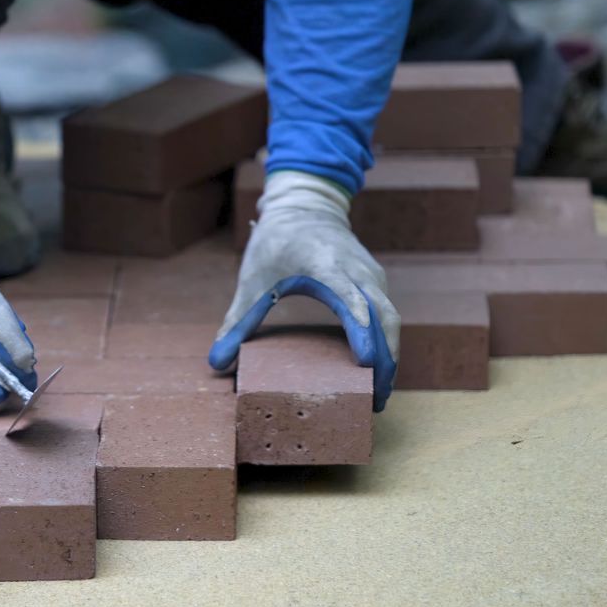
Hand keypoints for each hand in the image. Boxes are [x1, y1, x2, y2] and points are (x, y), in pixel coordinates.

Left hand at [208, 170, 400, 410]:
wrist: (305, 207)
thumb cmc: (275, 243)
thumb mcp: (252, 280)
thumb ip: (237, 322)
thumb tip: (216, 362)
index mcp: (322, 264)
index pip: (348, 296)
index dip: (359, 329)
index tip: (365, 362)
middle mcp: (354, 268)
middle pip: (381, 316)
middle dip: (384, 358)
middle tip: (376, 400)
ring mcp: (370, 274)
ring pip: (390, 317)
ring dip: (390, 355)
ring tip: (380, 394)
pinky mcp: (376, 280)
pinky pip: (388, 314)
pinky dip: (388, 342)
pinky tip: (379, 369)